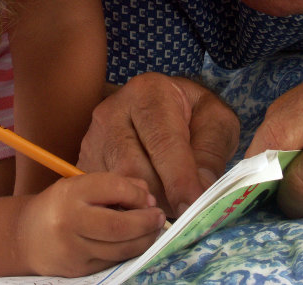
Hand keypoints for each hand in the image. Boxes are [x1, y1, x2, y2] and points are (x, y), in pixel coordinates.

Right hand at [17, 172, 165, 276]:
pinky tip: (134, 243)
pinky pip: (113, 261)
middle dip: (146, 222)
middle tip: (159, 218)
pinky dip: (129, 252)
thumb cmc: (61, 206)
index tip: (148, 198)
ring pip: (120, 249)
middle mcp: (68, 221)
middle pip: (119, 226)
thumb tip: (148, 197)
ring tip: (152, 231)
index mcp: (70, 193)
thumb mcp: (81, 186)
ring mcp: (72, 249)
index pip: (113, 189)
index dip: (137, 194)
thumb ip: (115, 185)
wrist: (27, 236)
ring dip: (144, 240)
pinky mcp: (78, 269)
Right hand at [77, 73, 239, 216]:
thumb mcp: (217, 123)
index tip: (193, 207)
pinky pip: (104, 195)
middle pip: (133, 168)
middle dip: (163, 196)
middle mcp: (112, 111)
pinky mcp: (85, 160)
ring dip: (146, 205)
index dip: (179, 179)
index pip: (162, 142)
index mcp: (148, 93)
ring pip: (116, 185)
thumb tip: (196, 196)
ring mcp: (93, 137)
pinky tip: (148, 202)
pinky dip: (129, 206)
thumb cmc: (195, 114)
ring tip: (170, 202)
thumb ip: (210, 155)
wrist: (168, 107)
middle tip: (187, 209)